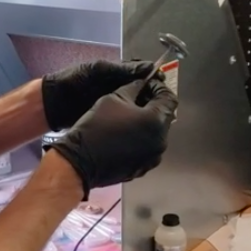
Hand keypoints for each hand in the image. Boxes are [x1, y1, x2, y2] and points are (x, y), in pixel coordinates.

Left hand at [42, 60, 157, 131]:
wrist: (53, 104)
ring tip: (160, 115)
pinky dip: (135, 121)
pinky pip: (126, 119)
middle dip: (152, 95)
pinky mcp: (110, 119)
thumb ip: (121, 69)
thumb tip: (149, 67)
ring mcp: (114, 105)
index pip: (140, 73)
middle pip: (141, 91)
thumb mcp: (97, 70)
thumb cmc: (73, 81)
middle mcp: (118, 88)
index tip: (164, 82)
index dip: (152, 76)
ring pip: (136, 106)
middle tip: (165, 102)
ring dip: (146, 109)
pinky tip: (145, 125)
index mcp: (116, 74)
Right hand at [44, 79, 177, 199]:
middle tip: (136, 98)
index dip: (159, 88)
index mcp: (155, 121)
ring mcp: (153, 157)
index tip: (147, 84)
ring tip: (128, 117)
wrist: (81, 159)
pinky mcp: (144, 167)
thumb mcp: (115, 97)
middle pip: (165, 116)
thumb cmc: (97, 125)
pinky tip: (125, 134)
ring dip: (147, 122)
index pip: (169, 98)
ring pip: (157, 133)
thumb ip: (134, 87)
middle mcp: (161, 141)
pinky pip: (149, 147)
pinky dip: (142, 137)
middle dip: (153, 105)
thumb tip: (143, 83)